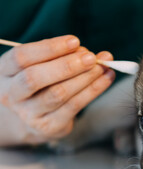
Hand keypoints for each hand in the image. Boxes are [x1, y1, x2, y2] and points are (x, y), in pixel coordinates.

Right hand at [0, 35, 114, 144]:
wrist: (36, 118)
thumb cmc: (41, 84)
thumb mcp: (41, 66)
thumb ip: (60, 56)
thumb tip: (87, 52)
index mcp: (4, 72)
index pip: (21, 57)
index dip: (49, 48)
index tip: (75, 41)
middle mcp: (11, 94)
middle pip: (35, 78)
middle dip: (66, 66)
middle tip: (90, 57)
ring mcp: (29, 113)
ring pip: (58, 93)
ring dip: (84, 78)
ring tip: (102, 66)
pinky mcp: (48, 126)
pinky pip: (74, 106)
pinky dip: (94, 90)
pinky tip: (107, 78)